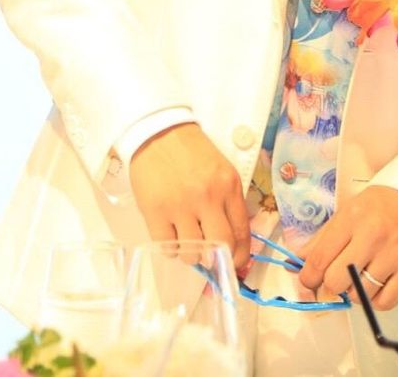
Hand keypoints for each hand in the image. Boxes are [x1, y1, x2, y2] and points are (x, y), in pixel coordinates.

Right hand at [129, 123, 250, 276]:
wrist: (160, 134)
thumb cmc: (193, 153)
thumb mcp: (221, 171)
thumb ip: (228, 202)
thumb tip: (231, 240)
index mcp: (228, 186)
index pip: (242, 230)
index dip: (241, 253)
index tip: (237, 263)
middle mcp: (208, 197)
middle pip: (220, 246)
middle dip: (218, 259)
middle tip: (212, 260)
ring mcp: (180, 206)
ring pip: (192, 253)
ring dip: (191, 254)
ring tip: (187, 240)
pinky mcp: (155, 212)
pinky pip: (167, 247)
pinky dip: (171, 248)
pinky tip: (172, 235)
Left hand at [297, 185, 397, 310]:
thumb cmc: (385, 204)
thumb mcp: (351, 210)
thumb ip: (323, 237)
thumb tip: (295, 264)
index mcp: (352, 218)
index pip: (318, 259)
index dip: (307, 277)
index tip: (308, 281)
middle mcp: (372, 236)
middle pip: (335, 281)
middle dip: (331, 285)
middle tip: (337, 279)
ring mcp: (393, 254)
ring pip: (358, 294)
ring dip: (355, 292)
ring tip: (361, 277)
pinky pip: (384, 302)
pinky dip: (376, 300)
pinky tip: (378, 285)